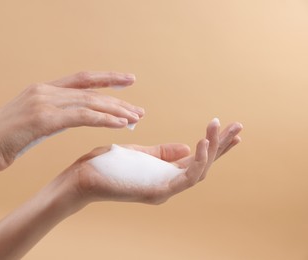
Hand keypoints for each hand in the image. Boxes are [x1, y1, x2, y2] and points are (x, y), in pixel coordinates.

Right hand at [0, 71, 144, 172]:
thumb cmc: (2, 142)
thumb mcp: (30, 123)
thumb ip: (50, 115)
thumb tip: (69, 118)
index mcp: (41, 89)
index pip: (81, 80)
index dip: (106, 79)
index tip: (127, 82)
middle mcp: (44, 90)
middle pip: (90, 90)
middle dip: (118, 99)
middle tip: (139, 109)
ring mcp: (43, 102)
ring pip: (90, 102)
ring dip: (116, 110)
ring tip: (136, 118)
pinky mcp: (43, 118)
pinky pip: (82, 116)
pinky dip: (104, 119)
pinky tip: (120, 124)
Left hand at [63, 119, 241, 204]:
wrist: (82, 178)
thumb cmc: (106, 165)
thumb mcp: (139, 153)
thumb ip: (162, 152)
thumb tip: (187, 146)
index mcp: (164, 173)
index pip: (196, 158)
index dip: (214, 145)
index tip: (229, 128)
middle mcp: (168, 183)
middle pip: (203, 165)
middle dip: (221, 146)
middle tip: (239, 126)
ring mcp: (163, 190)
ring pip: (198, 171)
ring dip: (211, 149)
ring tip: (219, 128)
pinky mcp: (156, 192)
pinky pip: (184, 177)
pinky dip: (196, 160)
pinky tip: (201, 142)